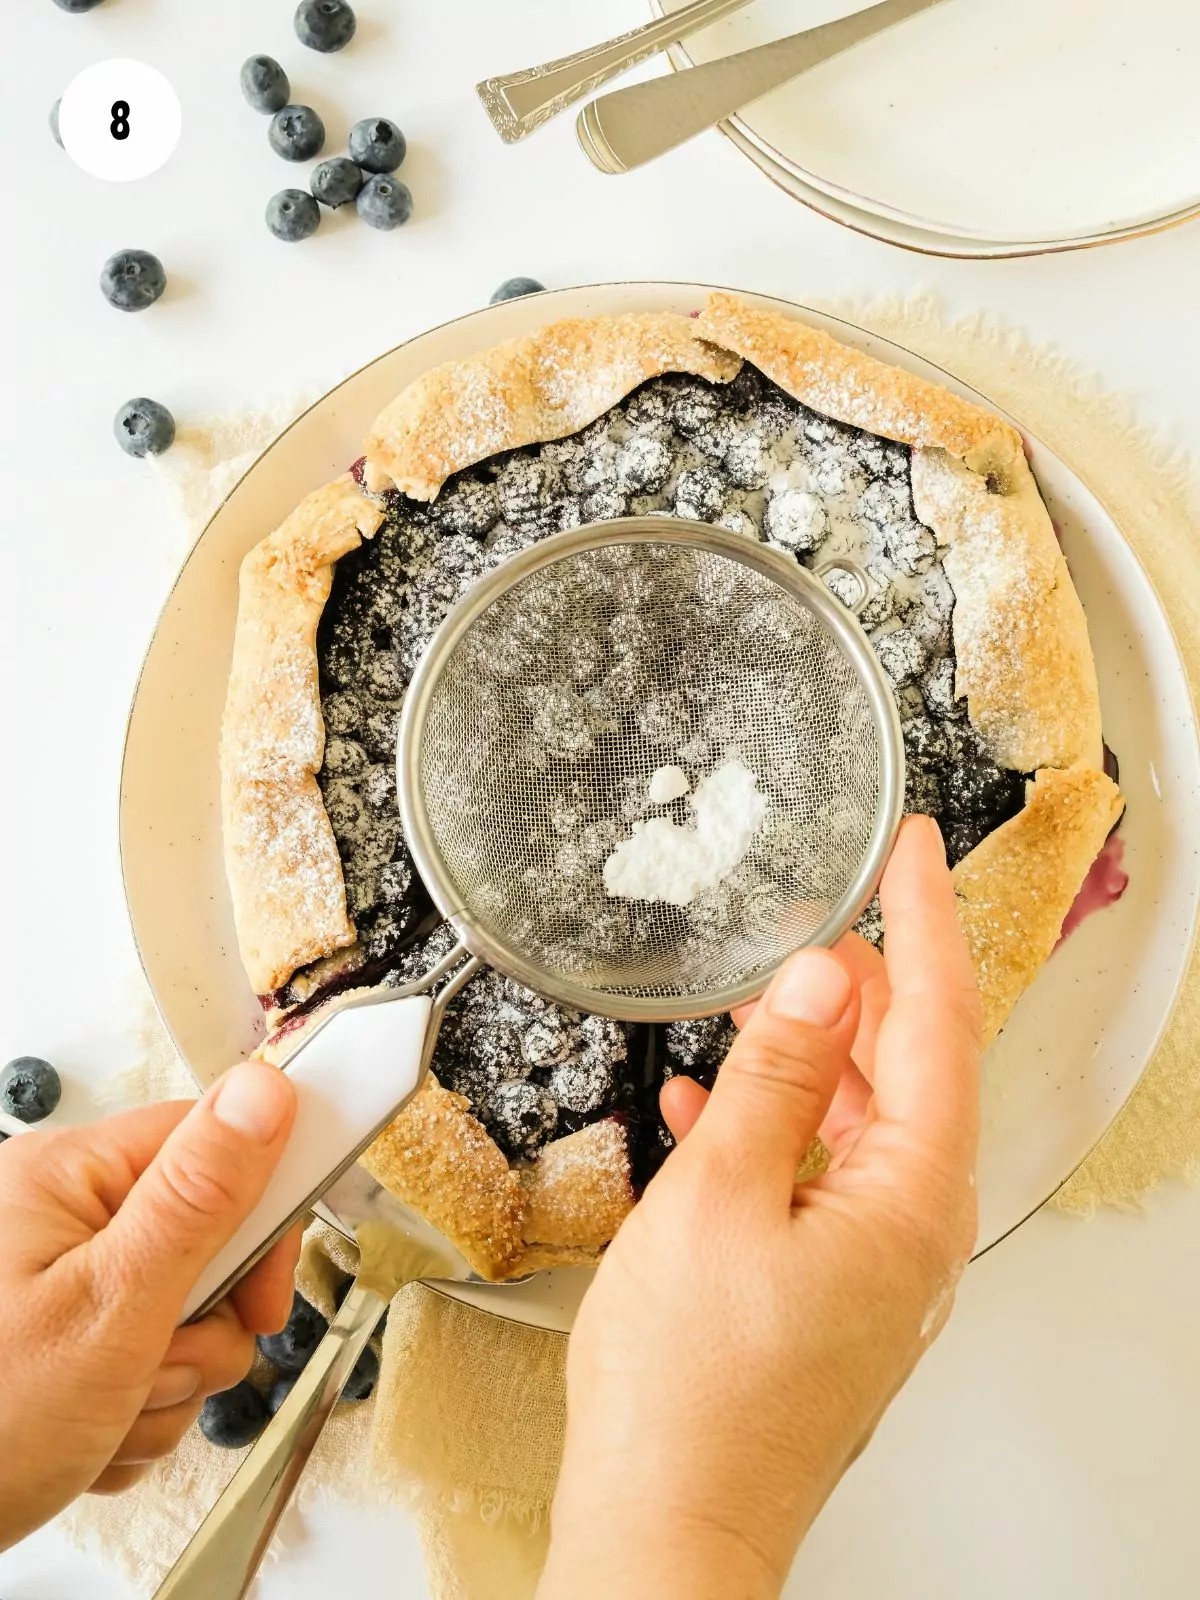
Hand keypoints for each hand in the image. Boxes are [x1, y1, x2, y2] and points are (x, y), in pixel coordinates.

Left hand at [0, 1061, 299, 1549]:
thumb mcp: (110, 1306)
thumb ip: (199, 1197)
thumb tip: (266, 1090)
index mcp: (66, 1176)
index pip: (210, 1144)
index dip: (257, 1219)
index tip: (267, 1288)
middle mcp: (58, 1217)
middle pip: (205, 1240)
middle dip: (199, 1328)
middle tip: (157, 1370)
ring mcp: (58, 1283)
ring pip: (182, 1317)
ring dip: (166, 1385)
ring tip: (107, 1417)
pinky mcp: (64, 1341)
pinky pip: (146, 1363)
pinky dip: (135, 1412)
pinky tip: (89, 1437)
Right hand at [541, 817, 981, 1599]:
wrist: (666, 1525)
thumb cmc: (693, 1390)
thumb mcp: (721, 1195)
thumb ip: (776, 1075)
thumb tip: (820, 976)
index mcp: (913, 1198)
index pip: (939, 1022)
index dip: (924, 921)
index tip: (909, 848)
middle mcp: (912, 1229)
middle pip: (907, 1069)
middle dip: (863, 982)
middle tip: (821, 910)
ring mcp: (871, 1264)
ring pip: (856, 1121)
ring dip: (809, 1051)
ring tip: (755, 995)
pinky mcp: (825, 1288)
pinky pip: (815, 1176)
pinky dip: (772, 1123)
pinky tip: (710, 1103)